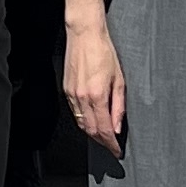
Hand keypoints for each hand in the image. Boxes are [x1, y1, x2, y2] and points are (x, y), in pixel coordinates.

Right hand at [64, 15, 124, 153]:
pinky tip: (92, 120)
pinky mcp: (66, 90)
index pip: (104, 129)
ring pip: (81, 124)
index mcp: (97, 96)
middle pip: (90, 131)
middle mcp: (82, 98)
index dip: (111, 144)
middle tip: (112, 146)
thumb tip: (118, 127)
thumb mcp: (119, 80)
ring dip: (92, 133)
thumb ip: (119, 106)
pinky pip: (75, 113)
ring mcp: (71, 95)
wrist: (84, 35)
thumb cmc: (104, 52)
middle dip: (102, 142)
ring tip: (104, 136)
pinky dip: (83, 121)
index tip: (117, 151)